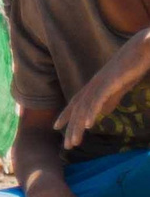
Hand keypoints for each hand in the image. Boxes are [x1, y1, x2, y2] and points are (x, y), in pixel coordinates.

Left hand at [53, 30, 149, 150]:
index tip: (56, 129)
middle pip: (77, 109)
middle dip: (70, 128)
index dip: (65, 116)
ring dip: (78, 126)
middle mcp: (92, 85)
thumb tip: (100, 112)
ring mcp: (99, 83)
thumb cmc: (130, 68)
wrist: (140, 50)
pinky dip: (91, 112)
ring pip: (84, 108)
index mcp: (93, 87)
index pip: (75, 103)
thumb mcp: (116, 88)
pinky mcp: (109, 82)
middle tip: (67, 146)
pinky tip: (88, 125)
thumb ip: (107, 99)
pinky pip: (97, 100)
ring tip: (74, 141)